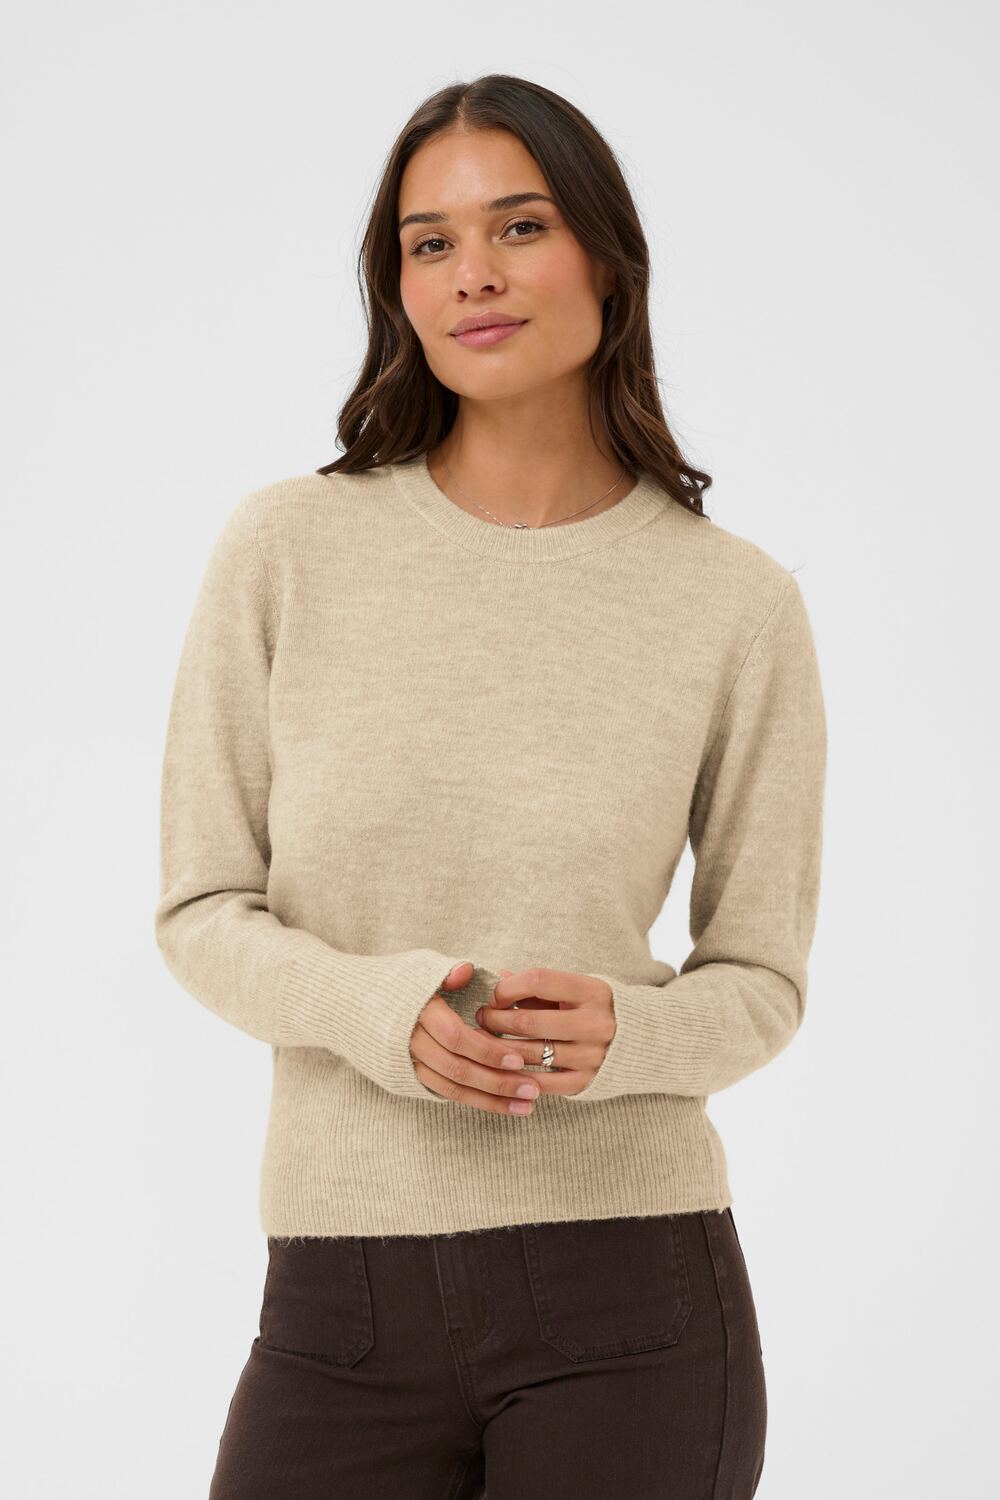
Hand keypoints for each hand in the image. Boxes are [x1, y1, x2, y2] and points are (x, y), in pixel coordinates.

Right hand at [409, 962, 549, 1115]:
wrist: (364, 1004)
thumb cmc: (403, 984)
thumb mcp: (422, 970)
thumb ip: (448, 973)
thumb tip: (465, 970)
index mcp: (419, 1013)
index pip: (456, 1038)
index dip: (487, 1050)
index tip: (517, 1060)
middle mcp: (412, 1042)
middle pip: (458, 1068)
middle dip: (497, 1082)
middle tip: (532, 1088)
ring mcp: (411, 1063)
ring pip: (454, 1088)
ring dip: (492, 1099)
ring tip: (527, 1105)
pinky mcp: (414, 1076)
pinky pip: (448, 1093)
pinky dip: (478, 1101)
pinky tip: (505, 1106)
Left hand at [475, 967, 615, 1097]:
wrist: (640, 1041)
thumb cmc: (595, 1008)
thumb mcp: (576, 989)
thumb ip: (539, 987)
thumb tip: (501, 978)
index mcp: (592, 991)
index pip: (539, 980)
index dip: (508, 987)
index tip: (495, 995)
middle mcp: (594, 1023)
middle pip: (529, 1022)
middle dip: (496, 1020)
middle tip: (482, 1018)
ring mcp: (591, 1055)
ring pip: (530, 1053)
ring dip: (498, 1048)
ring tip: (485, 1041)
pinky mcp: (586, 1081)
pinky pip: (541, 1083)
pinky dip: (517, 1075)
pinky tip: (503, 1067)